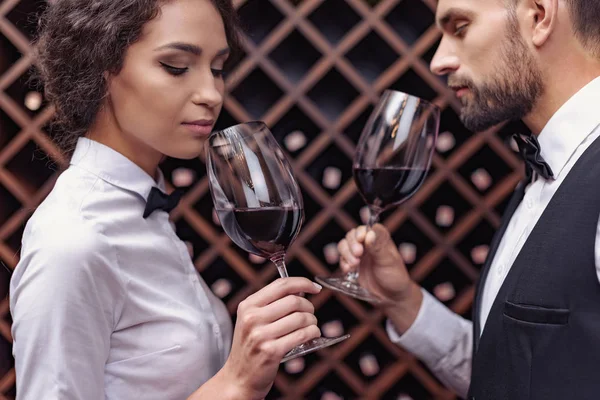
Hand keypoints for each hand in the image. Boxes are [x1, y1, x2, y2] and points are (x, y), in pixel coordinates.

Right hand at [221, 277, 321, 399]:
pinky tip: (311, 335)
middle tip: (310, 313)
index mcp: (248, 305)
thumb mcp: (252, 319)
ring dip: (312, 321)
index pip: (281, 285)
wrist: (238, 377)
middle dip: (309, 306)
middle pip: (294, 301)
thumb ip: (271, 303)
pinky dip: (312, 333)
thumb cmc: (251, 346)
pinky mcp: (271, 351)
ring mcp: (260, 335)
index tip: (314, 287)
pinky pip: (301, 335)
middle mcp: (252, 318)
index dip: (302, 283)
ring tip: (310, 326)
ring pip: (301, 318)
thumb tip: (301, 291)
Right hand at [337, 224, 414, 303]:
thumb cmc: (395, 277)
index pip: (369, 227)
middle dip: (352, 244)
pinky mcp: (352, 264)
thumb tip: (369, 234)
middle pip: (353, 235)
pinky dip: (343, 263)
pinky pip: (342, 258)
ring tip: (354, 264)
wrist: (391, 296)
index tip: (361, 239)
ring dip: (346, 253)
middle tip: (358, 254)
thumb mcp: (389, 262)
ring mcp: (359, 253)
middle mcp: (368, 243)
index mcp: (381, 238)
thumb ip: (378, 248)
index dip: (362, 231)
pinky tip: (348, 270)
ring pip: (344, 245)